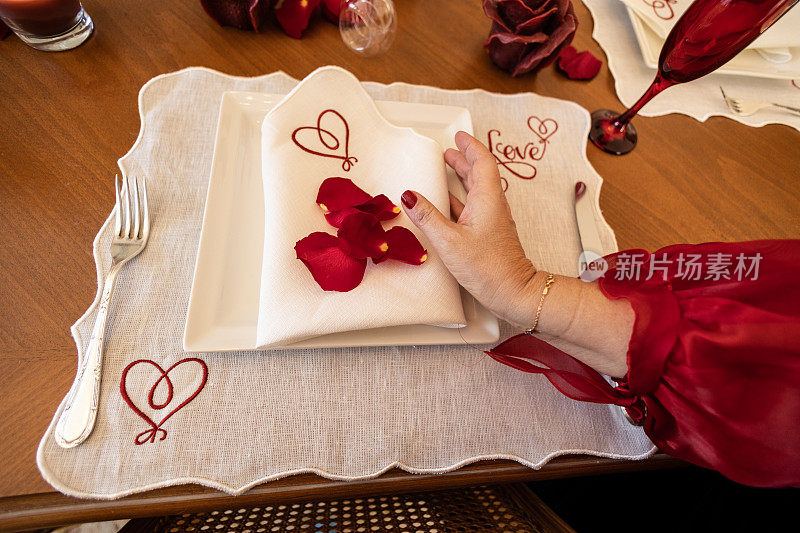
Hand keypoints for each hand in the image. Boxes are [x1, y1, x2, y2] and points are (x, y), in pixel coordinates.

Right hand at [400, 131, 539, 327]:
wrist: (513, 292)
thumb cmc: (488, 268)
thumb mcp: (449, 241)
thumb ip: (427, 217)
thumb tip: (408, 196)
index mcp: (487, 199)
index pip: (482, 162)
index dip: (470, 146)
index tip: (459, 136)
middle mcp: (492, 206)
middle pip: (479, 173)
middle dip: (464, 159)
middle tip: (448, 151)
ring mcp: (492, 220)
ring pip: (477, 190)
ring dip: (463, 177)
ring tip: (446, 169)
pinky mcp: (489, 234)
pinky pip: (473, 207)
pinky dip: (460, 199)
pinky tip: (446, 204)